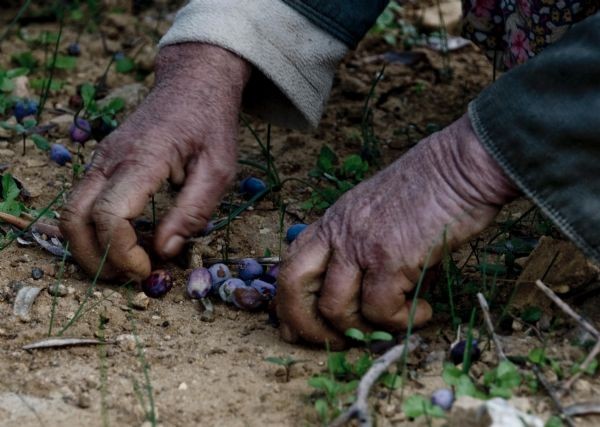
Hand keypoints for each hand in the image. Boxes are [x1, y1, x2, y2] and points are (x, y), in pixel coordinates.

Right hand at [60, 43, 250, 280]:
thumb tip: (165, 251)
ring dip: (88, 245)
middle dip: (94, 257)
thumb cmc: (210, 126)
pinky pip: (83, 199)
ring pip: (71, 209)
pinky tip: (124, 240)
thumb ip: (193, 212)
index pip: (109, 214)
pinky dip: (93, 227)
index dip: (122, 251)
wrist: (193, 85)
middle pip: (75, 216)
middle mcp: (111, 158)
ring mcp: (102, 158)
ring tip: (123, 264)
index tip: (148, 269)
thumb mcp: (219, 170)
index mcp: (143, 158)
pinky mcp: (103, 161)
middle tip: (127, 277)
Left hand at [275, 115, 518, 348]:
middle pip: (293, 284)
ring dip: (362, 330)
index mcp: (334, 221)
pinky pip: (380, 310)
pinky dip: (400, 322)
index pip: (291, 262)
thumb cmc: (430, 189)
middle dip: (304, 323)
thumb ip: (364, 247)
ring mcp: (361, 244)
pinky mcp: (390, 257)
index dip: (286, 301)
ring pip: (335, 308)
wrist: (461, 165)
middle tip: (332, 343)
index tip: (294, 328)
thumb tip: (368, 300)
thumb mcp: (379, 212)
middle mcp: (339, 232)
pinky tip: (422, 312)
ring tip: (391, 325)